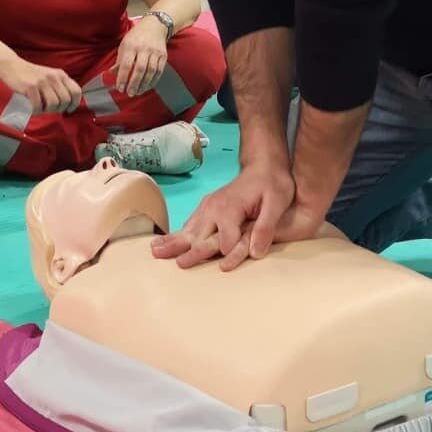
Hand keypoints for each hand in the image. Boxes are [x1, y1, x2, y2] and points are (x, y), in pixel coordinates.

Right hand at [3, 58, 81, 113]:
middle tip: (51, 109)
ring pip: (54, 104)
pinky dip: (37, 111)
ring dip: (48, 111)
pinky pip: (38, 105)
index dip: (74, 103)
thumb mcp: (50, 75)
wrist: (12, 66)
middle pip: (65, 100)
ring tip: (42, 108)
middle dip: (59, 109)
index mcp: (60, 74)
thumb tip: (69, 103)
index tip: (69, 110)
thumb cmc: (32, 74)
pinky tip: (34, 109)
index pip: (76, 91)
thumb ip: (60, 85)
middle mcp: (53, 77)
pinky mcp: (30, 87)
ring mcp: (42, 81)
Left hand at [114, 17, 168, 96]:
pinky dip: (153, 80)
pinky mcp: (163, 56)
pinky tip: (147, 86)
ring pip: (150, 71)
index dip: (123, 78)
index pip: (127, 64)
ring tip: (138, 92)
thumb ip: (119, 60)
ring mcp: (155, 52)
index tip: (120, 88)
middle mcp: (144, 49)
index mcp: (132, 46)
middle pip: (140, 69)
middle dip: (134, 83)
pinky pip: (159, 71)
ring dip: (144, 84)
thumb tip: (111, 74)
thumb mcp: (124, 44)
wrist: (155, 25)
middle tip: (130, 93)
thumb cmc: (136, 36)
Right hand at [152, 160, 299, 270]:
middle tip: (166, 261)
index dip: (230, 254)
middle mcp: (214, 208)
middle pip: (198, 236)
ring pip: (188, 230)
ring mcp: (208, 207)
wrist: (263, 166)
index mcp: (230, 208)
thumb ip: (266, 227)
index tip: (228, 265)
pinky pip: (190, 224)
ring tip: (154, 252)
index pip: (225, 242)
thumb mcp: (277, 202)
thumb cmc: (273, 184)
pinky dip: (177, 235)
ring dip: (172, 241)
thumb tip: (256, 253)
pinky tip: (165, 243)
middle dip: (183, 250)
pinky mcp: (206, 209)